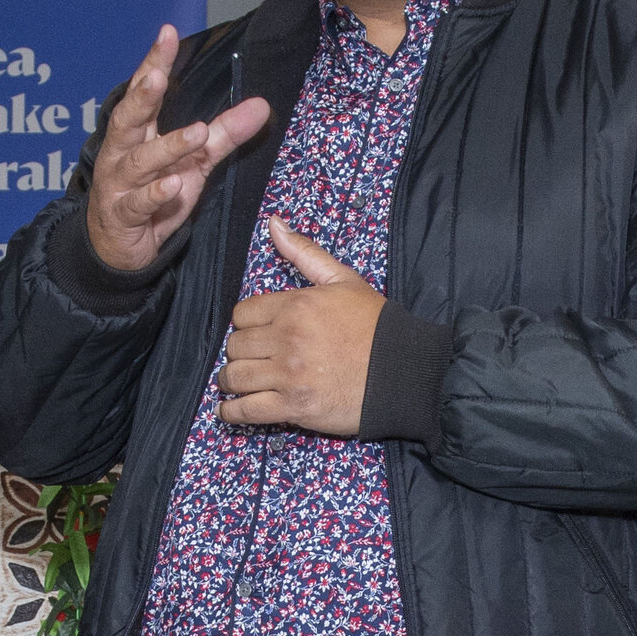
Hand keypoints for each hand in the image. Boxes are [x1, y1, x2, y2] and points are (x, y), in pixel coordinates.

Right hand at [83, 26, 271, 274]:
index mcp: (138, 133)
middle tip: (158, 77)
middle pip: (129, 119)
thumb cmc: (153, 197)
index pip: (144, 91)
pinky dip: (156, 194)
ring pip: (141, 162)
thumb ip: (223, 134)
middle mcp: (123, 153)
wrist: (118, 250)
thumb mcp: (194, 163)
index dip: (154, 62)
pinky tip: (173, 185)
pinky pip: (138, 204)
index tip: (167, 33)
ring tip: (195, 133)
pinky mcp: (123, 216)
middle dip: (142, 97)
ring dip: (167, 147)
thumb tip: (262, 106)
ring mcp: (120, 185)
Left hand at [216, 219, 381, 436]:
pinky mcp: (294, 406)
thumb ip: (305, 253)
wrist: (404, 371)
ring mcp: (288, 374)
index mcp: (295, 305)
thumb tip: (273, 223)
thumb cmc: (376, 326)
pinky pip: (247, 410)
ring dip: (232, 381)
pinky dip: (233, 412)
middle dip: (239, 352)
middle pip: (235, 346)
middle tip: (251, 359)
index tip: (256, 333)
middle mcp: (287, 338)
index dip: (246, 324)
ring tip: (240, 383)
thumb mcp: (344, 280)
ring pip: (235, 377)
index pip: (242, 314)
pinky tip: (232, 409)